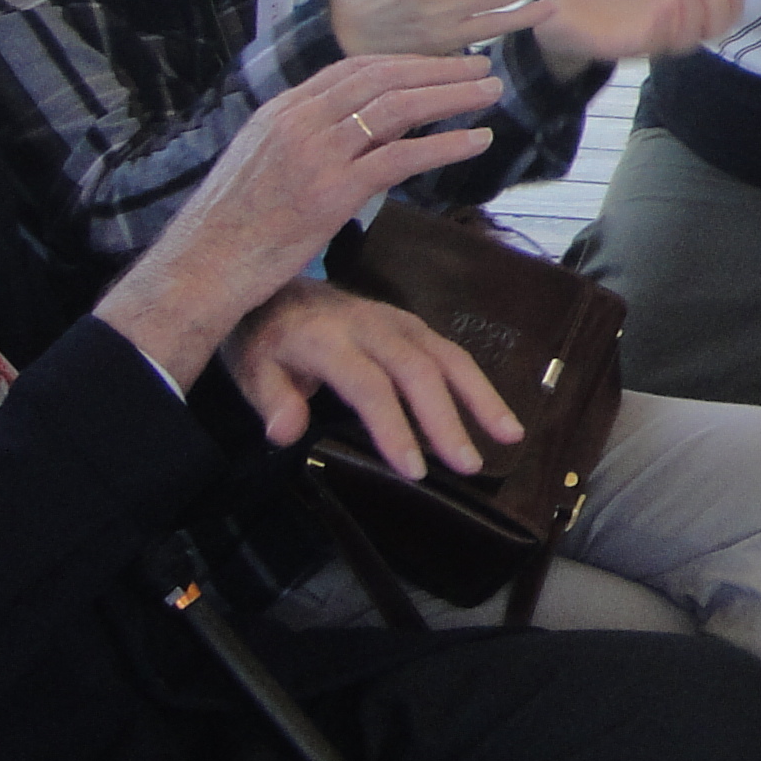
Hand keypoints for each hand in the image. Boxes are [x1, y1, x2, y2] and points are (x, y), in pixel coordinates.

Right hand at [94, 53, 501, 382]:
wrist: (200, 266)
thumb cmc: (231, 228)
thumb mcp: (264, 163)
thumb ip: (308, 140)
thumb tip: (360, 133)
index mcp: (282, 109)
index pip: (354, 69)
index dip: (404, 62)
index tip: (440, 63)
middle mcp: (299, 120)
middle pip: (382, 78)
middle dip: (437, 69)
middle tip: (480, 67)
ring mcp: (315, 153)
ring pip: (397, 108)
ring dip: (451, 96)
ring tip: (489, 94)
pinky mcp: (331, 191)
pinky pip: (401, 156)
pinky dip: (445, 144)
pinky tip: (477, 141)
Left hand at [231, 274, 522, 479]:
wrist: (278, 290)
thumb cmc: (264, 339)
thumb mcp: (251, 369)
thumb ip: (271, 399)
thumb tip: (287, 431)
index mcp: (329, 338)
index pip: (369, 384)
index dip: (394, 426)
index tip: (414, 470)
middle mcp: (372, 326)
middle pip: (419, 371)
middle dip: (447, 419)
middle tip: (468, 465)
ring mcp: (398, 322)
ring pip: (447, 357)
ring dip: (481, 397)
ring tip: (510, 435)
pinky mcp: (414, 325)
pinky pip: (451, 353)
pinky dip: (478, 384)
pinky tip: (497, 416)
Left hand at [537, 0, 745, 63]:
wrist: (558, 3)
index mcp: (680, 7)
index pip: (726, 9)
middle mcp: (672, 25)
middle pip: (717, 26)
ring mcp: (652, 37)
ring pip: (692, 37)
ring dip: (696, 5)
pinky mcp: (628, 45)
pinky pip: (656, 42)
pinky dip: (667, 21)